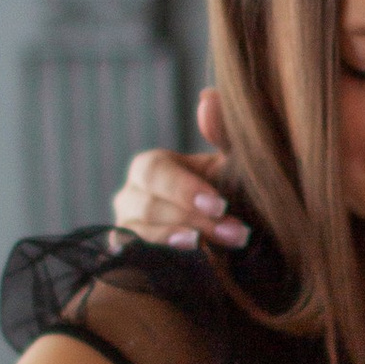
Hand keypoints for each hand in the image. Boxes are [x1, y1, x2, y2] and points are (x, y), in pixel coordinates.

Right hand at [112, 88, 247, 248]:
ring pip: (138, 235)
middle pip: (145, 205)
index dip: (184, 188)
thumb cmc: (232, 199)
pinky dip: (163, 261)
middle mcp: (131, 197)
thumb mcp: (233, 166)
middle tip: (234, 232)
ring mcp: (127, 231)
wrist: (237, 248)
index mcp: (151, 167)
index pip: (153, 171)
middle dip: (191, 218)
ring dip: (181, 242)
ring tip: (218, 251)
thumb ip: (223, 133)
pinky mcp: (130, 263)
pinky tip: (193, 265)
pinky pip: (136, 261)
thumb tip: (207, 98)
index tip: (220, 204)